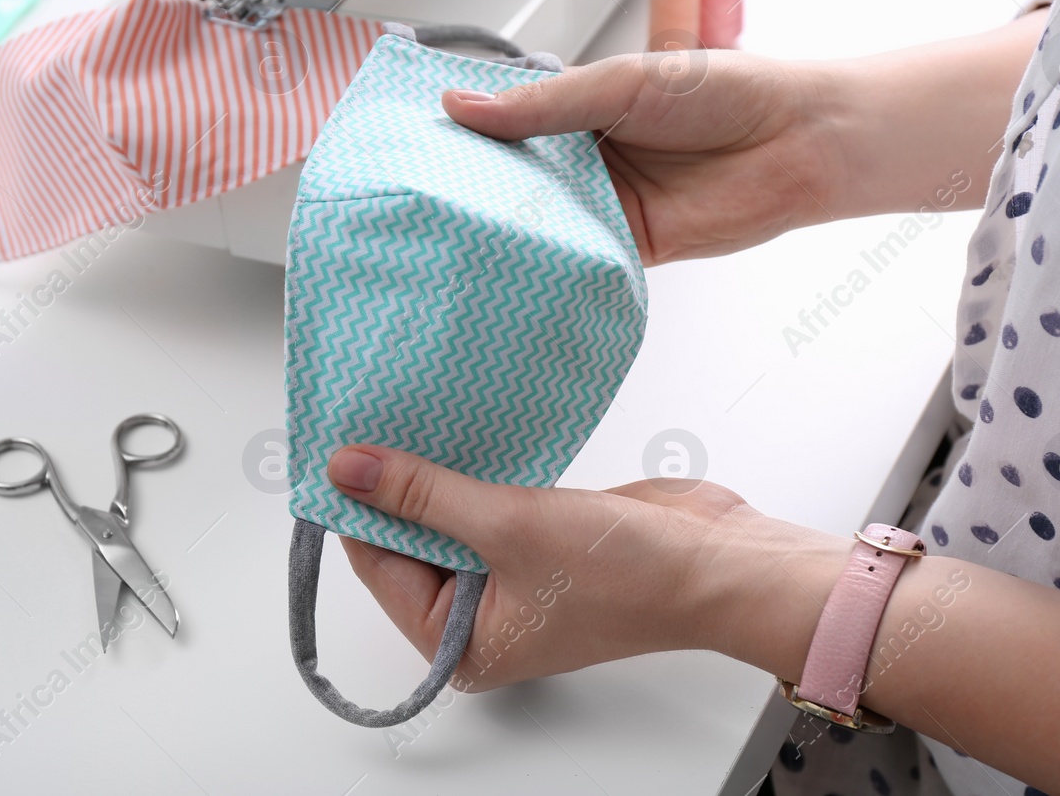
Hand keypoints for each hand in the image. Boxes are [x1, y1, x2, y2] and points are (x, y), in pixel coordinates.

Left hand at [327, 444, 774, 691]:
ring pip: (446, 519)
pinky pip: (484, 504)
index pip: (380, 568)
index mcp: (459, 644)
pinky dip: (472, 473)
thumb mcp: (508, 525)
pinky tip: (458, 432)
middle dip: (396, 489)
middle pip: (408, 544)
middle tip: (373, 420)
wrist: (719, 562)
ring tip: (408, 416)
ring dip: (435, 476)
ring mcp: (510, 580)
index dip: (358, 508)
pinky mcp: (537, 542)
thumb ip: (424, 495)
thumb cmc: (628, 574)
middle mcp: (478, 620)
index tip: (340, 448)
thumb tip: (349, 469)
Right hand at [442, 50, 839, 263]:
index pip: (505, 121)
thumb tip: (462, 106)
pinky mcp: (627, 248)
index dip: (463, 131)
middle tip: (415, 192)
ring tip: (445, 230)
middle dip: (473, 184)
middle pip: (514, 175)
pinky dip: (547, 259)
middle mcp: (586, 158)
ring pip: (539, 218)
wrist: (796, 141)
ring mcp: (604, 205)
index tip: (412, 139)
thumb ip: (544, 103)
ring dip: (504, 224)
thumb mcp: (621, 83)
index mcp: (578, 108)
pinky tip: (509, 262)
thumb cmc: (724, 93)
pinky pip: (575, 255)